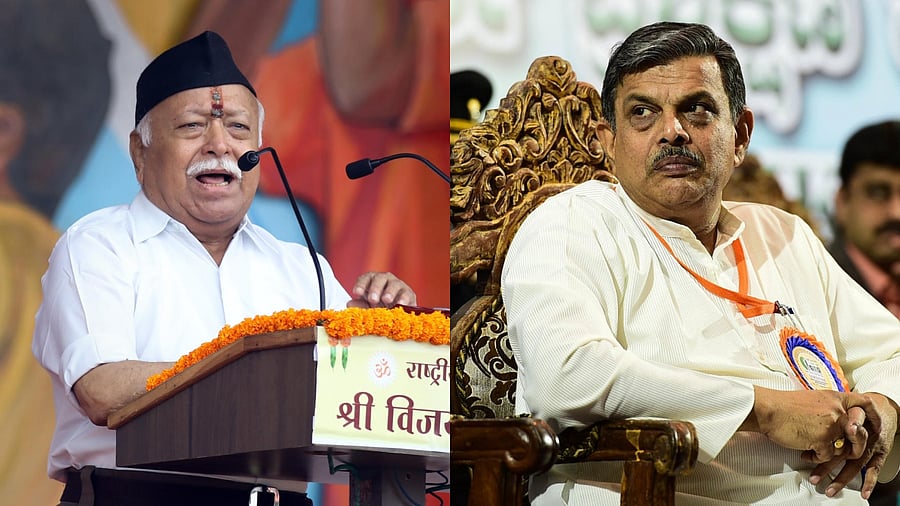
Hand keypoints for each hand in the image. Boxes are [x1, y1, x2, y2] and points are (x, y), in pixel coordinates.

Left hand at [347, 271, 415, 307]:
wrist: (397, 314)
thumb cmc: (380, 307)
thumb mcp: (368, 308)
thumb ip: (359, 306)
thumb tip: (350, 304)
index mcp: (371, 281)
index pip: (365, 279)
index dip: (361, 285)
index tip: (357, 293)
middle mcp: (385, 280)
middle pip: (379, 279)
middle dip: (375, 288)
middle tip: (373, 299)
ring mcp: (397, 285)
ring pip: (394, 284)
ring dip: (389, 292)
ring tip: (386, 300)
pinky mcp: (408, 293)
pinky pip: (406, 294)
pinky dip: (403, 298)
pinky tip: (400, 304)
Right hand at [747, 387, 872, 463]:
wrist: (767, 409)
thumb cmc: (783, 405)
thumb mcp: (812, 398)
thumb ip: (830, 407)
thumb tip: (837, 419)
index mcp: (835, 398)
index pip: (864, 404)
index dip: (872, 416)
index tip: (870, 425)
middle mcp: (837, 410)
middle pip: (860, 433)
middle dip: (853, 446)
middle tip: (840, 448)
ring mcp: (831, 425)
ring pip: (843, 448)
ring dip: (829, 453)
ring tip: (815, 449)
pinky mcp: (821, 439)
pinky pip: (827, 457)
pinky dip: (815, 458)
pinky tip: (806, 452)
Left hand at [811, 392, 898, 498]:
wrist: (881, 411)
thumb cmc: (858, 409)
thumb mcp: (843, 404)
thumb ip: (825, 410)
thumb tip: (800, 414)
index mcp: (848, 420)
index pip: (835, 429)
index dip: (824, 437)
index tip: (809, 447)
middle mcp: (860, 433)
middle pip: (841, 450)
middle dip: (825, 463)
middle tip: (813, 474)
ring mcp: (870, 445)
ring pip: (855, 462)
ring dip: (842, 477)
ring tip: (829, 488)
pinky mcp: (879, 454)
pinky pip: (874, 469)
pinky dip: (869, 482)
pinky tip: (863, 492)